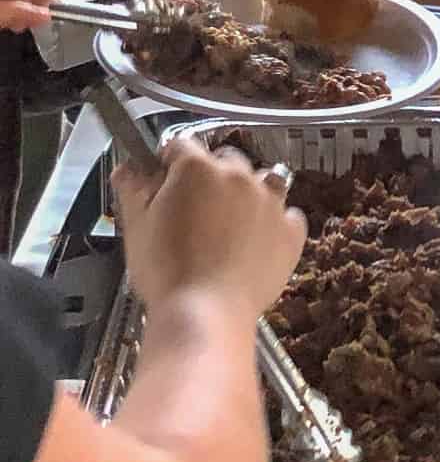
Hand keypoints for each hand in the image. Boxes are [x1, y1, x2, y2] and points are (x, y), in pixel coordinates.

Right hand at [114, 139, 306, 317]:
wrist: (205, 315)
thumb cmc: (168, 274)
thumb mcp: (136, 227)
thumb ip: (133, 189)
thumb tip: (128, 170)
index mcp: (198, 169)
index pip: (181, 146)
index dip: (168, 162)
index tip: (164, 179)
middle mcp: (239, 177)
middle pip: (225, 160)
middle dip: (209, 176)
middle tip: (194, 209)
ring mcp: (269, 202)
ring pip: (263, 181)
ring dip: (247, 193)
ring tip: (228, 223)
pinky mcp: (289, 231)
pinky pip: (288, 215)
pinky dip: (275, 222)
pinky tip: (257, 241)